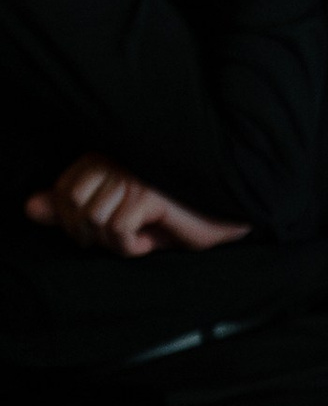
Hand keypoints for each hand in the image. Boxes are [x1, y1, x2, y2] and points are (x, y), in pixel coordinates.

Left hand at [26, 152, 247, 258]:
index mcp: (103, 157)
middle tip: (120, 238)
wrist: (218, 219)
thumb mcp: (114, 216)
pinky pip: (118, 230)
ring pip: (95, 219)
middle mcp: (116, 160)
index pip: (62, 191)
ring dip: (113, 242)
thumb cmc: (170, 218)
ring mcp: (134, 175)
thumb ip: (69, 209)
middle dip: (92, 233)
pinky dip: (129, 247)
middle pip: (74, 205)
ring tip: (136, 239)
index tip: (102, 232)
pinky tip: (147, 242)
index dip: (74, 221)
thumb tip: (30, 207)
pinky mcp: (150, 193)